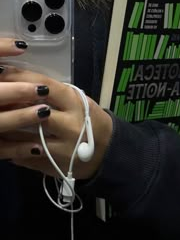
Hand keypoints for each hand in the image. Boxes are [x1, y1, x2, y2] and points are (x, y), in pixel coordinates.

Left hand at [0, 65, 112, 179]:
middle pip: (32, 113)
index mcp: (76, 104)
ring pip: (24, 138)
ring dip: (7, 129)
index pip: (45, 86)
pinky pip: (26, 157)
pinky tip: (5, 142)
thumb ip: (55, 95)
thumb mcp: (79, 102)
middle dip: (11, 105)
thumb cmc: (90, 121)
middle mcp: (70, 126)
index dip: (21, 78)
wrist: (107, 152)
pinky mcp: (53, 166)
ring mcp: (61, 149)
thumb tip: (22, 84)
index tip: (4, 74)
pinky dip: (12, 150)